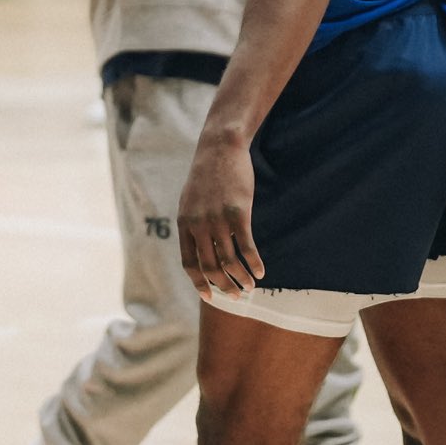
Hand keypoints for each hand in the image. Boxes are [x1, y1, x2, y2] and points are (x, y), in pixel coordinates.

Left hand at [178, 131, 264, 299]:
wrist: (219, 148)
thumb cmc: (207, 175)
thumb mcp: (190, 200)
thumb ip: (192, 224)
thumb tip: (201, 248)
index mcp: (184, 224)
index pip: (189, 263)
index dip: (200, 283)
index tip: (209, 297)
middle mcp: (198, 225)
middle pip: (210, 267)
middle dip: (224, 286)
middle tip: (236, 296)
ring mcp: (218, 220)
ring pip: (229, 260)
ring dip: (241, 278)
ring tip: (250, 287)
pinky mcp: (238, 213)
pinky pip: (246, 246)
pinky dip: (254, 263)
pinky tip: (261, 272)